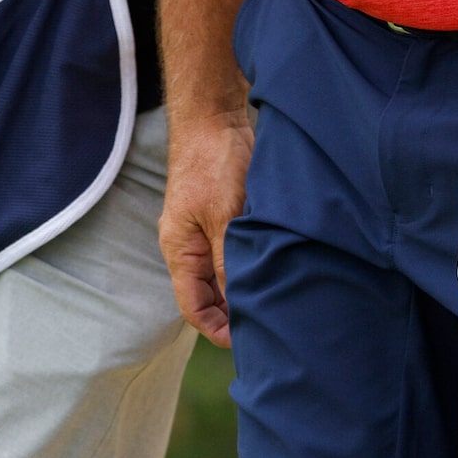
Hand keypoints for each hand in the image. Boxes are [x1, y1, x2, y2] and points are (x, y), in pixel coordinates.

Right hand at [159, 105, 254, 345]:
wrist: (215, 115)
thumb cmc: (213, 162)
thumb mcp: (225, 217)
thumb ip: (227, 263)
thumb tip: (239, 306)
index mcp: (180, 250)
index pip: (193, 308)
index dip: (218, 330)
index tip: (250, 342)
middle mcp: (189, 245)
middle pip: (208, 296)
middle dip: (234, 315)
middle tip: (271, 327)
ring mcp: (206, 230)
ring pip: (223, 276)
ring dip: (245, 290)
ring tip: (277, 304)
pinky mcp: (224, 215)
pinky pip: (234, 253)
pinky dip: (251, 266)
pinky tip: (275, 271)